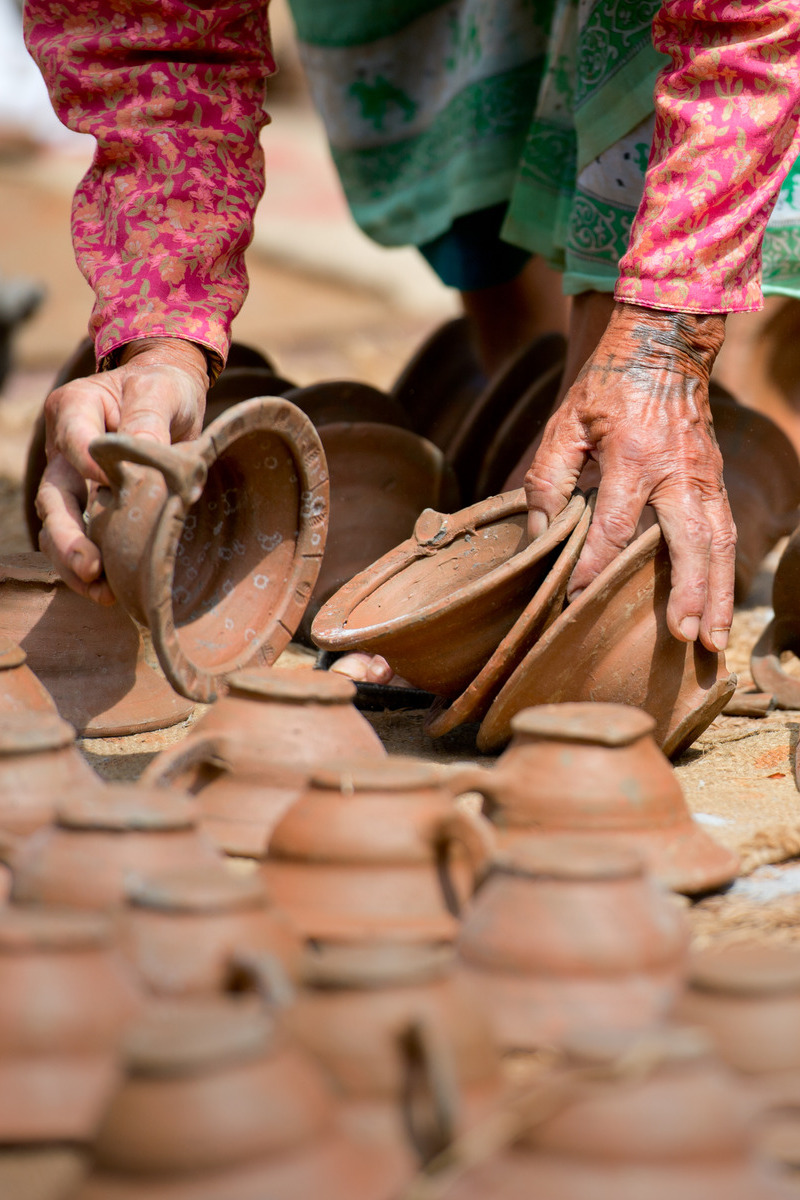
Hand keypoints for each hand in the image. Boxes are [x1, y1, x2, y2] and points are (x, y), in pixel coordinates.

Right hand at [36, 337, 208, 602]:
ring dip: (74, 562)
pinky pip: (81, 539)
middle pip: (53, 496)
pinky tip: (112, 593)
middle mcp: (62, 448)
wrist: (166, 398)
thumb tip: (147, 463)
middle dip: (67, 536)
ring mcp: (71, 480)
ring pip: (58, 526)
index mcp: (75, 408)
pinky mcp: (89, 506)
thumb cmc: (162, 389)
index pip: (73, 440)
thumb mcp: (162, 392)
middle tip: (90, 566)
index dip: (87, 463)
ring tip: (102, 592)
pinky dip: (92, 568)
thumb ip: (149, 420)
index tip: (109, 482)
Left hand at [524, 302, 735, 652]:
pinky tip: (718, 607)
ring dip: (718, 595)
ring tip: (711, 642)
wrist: (664, 342)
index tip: (576, 600)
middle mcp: (679, 472)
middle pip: (691, 544)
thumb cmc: (609, 385)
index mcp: (635, 457)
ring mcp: (705, 477)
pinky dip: (723, 574)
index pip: (615, 528)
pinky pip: (724, 533)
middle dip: (690, 595)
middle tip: (686, 639)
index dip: (594, 568)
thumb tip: (537, 535)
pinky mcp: (715, 480)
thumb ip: (548, 479)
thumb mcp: (566, 424)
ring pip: (719, 544)